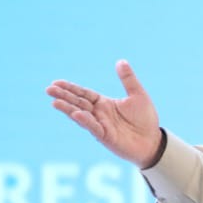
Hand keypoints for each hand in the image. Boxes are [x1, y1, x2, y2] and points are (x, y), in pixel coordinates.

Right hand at [46, 60, 164, 167]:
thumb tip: (121, 61)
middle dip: (64, 96)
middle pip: (78, 103)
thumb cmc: (145, 120)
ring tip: (54, 102)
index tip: (56, 82)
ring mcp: (101, 126)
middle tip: (48, 89)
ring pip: (81, 115)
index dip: (71, 88)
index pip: (84, 93)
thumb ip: (128, 79)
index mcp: (104, 103)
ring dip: (68, 109)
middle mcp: (99, 114)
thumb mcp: (138, 95)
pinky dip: (85, 121)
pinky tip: (76, 114)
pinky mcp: (106, 137)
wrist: (154, 141)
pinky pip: (93, 127)